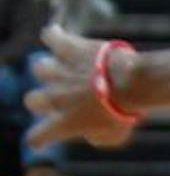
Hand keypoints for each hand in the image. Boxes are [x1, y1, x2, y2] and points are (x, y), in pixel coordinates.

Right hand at [25, 26, 140, 150]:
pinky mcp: (67, 49)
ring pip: (40, 68)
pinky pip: (51, 36)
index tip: (46, 136)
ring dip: (54, 70)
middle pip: (32, 101)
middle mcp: (54, 98)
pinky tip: (62, 38)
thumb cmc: (126, 112)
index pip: (37, 136)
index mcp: (64, 123)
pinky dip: (55, 36)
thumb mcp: (115, 135)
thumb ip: (96, 136)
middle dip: (45, 101)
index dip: (40, 139)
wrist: (130, 83)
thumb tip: (90, 131)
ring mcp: (58, 71)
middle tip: (64, 99)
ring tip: (70, 69)